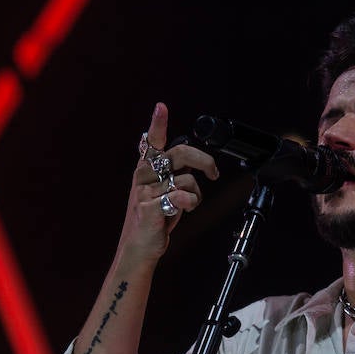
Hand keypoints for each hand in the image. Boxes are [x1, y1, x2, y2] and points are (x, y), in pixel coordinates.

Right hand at [119, 102, 218, 263]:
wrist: (140, 246)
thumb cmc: (156, 217)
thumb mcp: (165, 190)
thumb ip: (176, 173)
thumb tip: (199, 161)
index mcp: (147, 168)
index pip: (153, 140)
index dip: (158, 123)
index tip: (161, 107)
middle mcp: (144, 175)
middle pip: (181, 152)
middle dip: (204, 160)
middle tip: (214, 172)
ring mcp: (145, 191)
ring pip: (187, 180)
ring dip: (196, 195)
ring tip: (185, 205)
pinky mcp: (149, 207)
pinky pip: (182, 196)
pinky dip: (190, 203)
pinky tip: (179, 212)